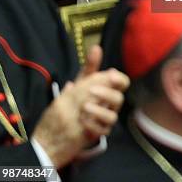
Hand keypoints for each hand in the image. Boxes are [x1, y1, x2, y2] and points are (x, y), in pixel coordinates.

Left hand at [33, 45, 129, 168]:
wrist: (58, 127)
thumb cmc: (74, 100)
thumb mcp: (81, 82)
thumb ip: (90, 67)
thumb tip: (96, 47)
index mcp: (108, 90)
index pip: (122, 83)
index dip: (119, 79)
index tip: (110, 75)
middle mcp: (110, 105)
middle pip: (119, 98)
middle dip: (106, 93)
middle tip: (91, 90)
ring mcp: (105, 120)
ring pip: (112, 116)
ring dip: (99, 111)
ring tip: (84, 108)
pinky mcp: (99, 134)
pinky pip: (102, 131)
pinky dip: (93, 126)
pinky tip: (82, 122)